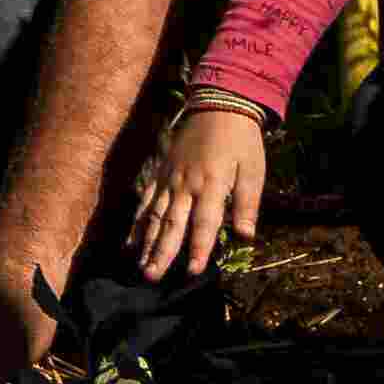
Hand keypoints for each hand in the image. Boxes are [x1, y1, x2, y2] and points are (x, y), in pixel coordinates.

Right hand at [131, 98, 271, 280]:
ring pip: (154, 216)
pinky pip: (146, 202)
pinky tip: (130, 241)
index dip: (199, 249)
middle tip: (152, 277)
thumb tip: (246, 236)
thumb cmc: (241, 141)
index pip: (204, 224)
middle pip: (172, 225)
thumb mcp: (253, 170)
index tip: (193, 272)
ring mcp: (169, 180)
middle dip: (162, 253)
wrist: (218, 106)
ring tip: (140, 266)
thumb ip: (248, 204)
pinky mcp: (161, 174)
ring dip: (146, 243)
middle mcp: (185, 185)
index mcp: (212, 185)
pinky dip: (137, 223)